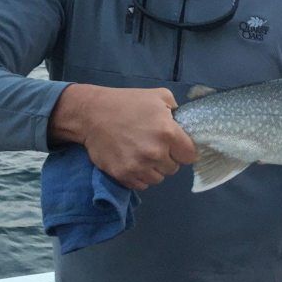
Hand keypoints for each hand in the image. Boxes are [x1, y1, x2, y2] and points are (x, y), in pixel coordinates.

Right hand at [49, 84, 197, 190]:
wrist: (92, 114)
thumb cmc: (127, 102)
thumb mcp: (159, 96)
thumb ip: (177, 110)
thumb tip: (185, 125)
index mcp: (168, 133)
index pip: (190, 156)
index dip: (184, 150)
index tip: (176, 146)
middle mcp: (156, 153)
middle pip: (174, 168)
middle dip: (167, 158)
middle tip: (155, 146)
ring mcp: (138, 166)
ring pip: (158, 178)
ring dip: (154, 169)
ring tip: (143, 154)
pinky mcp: (123, 175)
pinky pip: (142, 184)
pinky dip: (140, 176)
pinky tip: (133, 162)